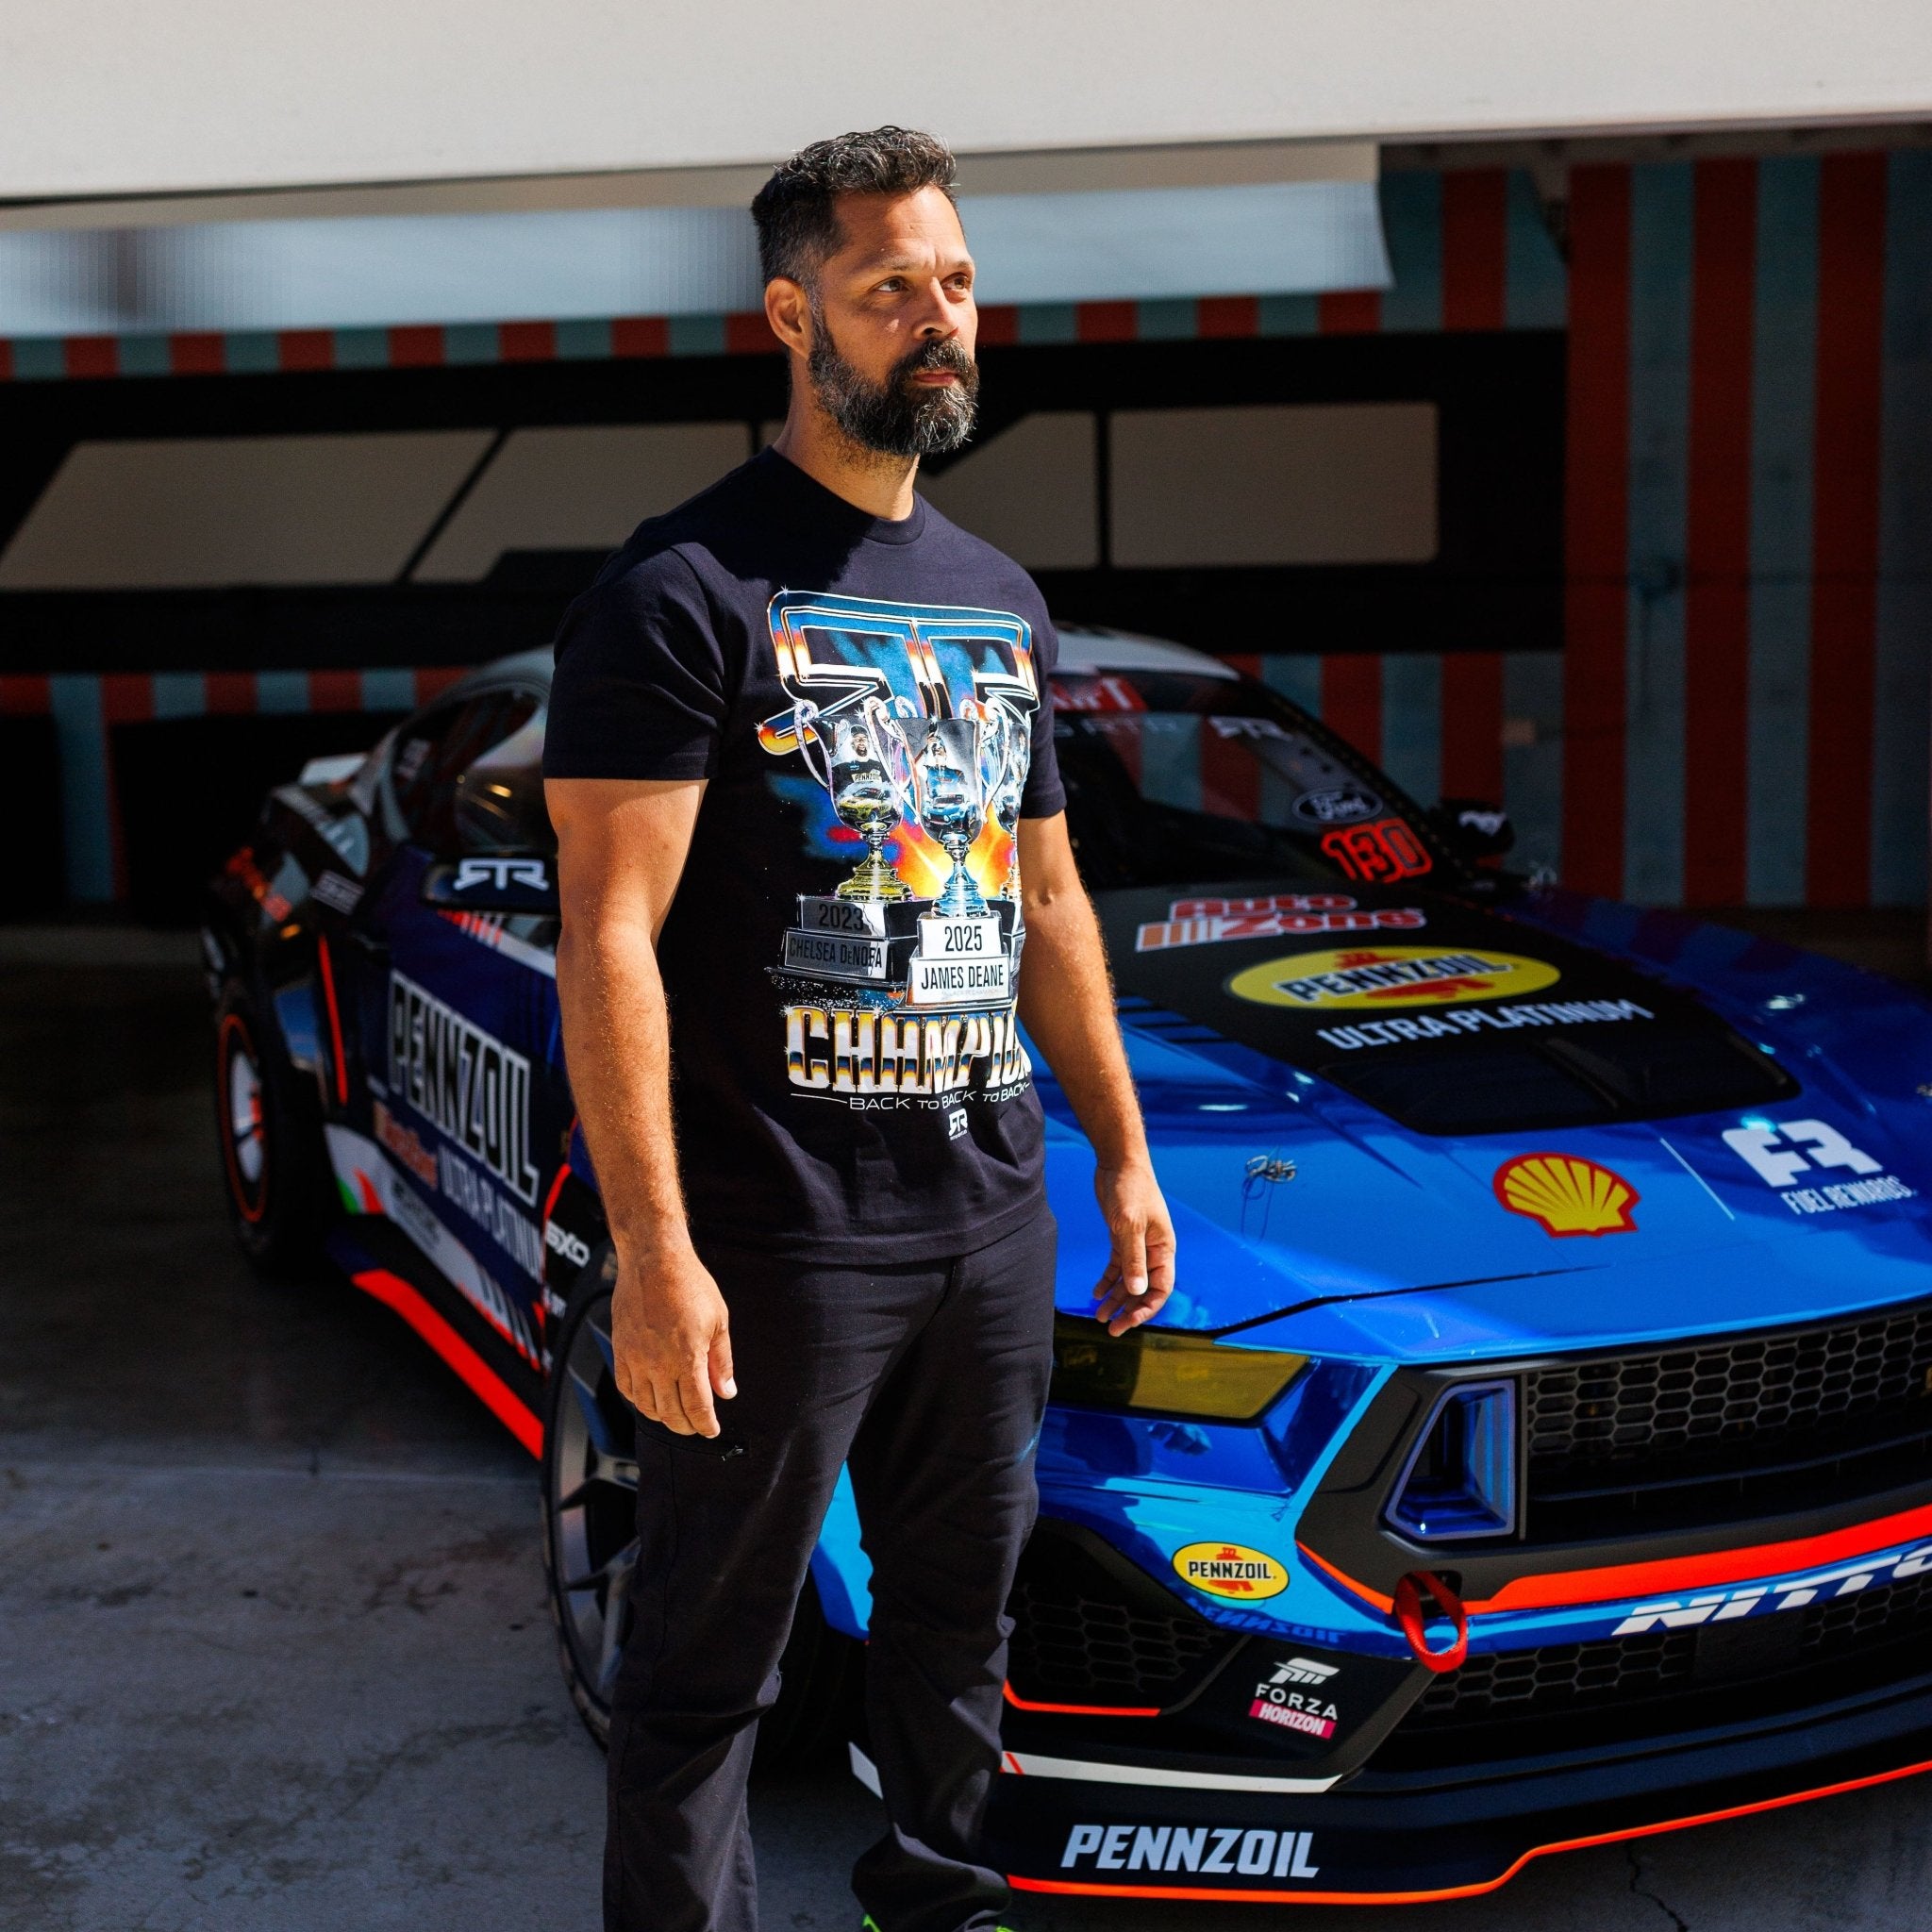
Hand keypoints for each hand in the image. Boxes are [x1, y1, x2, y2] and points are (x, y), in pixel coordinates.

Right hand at [610, 1243, 735, 1436]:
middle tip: (696, 1426)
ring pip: (646, 1405)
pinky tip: (650, 1399)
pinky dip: (639, 1400)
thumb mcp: (719, 1321)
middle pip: (671, 1412)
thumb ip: (721, 1361)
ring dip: (662, 1417)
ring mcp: (635, 1358)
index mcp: (687, 1358)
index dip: (705, 1424)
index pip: (696, 1407)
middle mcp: (658, 1364)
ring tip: (675, 1416)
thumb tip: (726, 1392)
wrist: (653, 1260)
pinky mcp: (620, 1349)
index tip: (712, 1430)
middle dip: (686, 1426)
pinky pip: (626, 1387)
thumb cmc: (690, 1285)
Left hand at [1092, 1160, 1176, 1335]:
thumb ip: (1133, 1258)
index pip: (1160, 1289)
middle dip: (1128, 1310)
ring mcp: (1137, 1244)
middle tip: (1109, 1328)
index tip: (1127, 1323)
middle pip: (1143, 1289)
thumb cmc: (1131, 1189)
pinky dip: (1107, 1281)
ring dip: (1115, 1299)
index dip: (1146, 1309)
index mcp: (1164, 1249)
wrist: (1119, 1162)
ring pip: (1128, 1280)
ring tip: (1099, 1316)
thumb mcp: (1130, 1225)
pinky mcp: (1121, 1237)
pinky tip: (1095, 1293)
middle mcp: (1153, 1250)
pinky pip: (1117, 1266)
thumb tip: (1138, 1291)